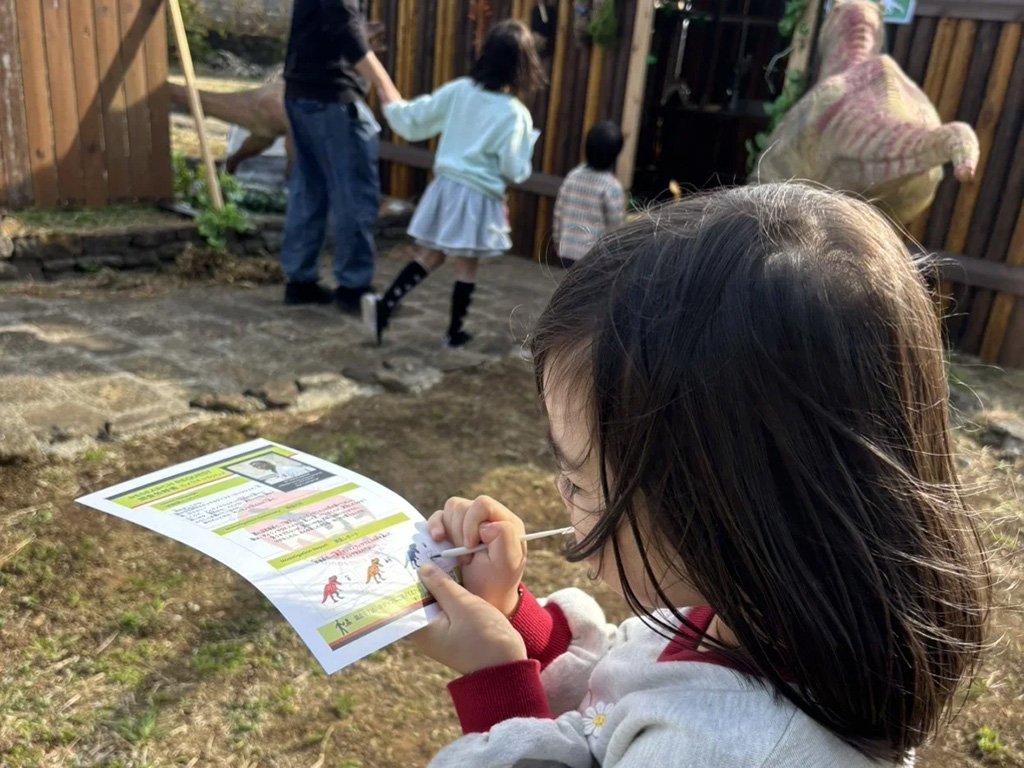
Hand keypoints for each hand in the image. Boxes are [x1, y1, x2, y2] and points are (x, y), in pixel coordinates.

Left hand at [410, 563, 526, 674]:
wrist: (508, 664)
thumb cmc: (485, 637)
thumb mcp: (463, 605)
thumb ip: (441, 585)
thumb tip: (422, 568)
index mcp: (421, 630)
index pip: (403, 602)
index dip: (402, 579)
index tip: (404, 557)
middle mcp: (426, 632)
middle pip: (416, 599)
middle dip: (419, 577)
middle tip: (419, 549)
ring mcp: (441, 631)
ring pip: (432, 600)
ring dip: (435, 582)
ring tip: (433, 554)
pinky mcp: (454, 628)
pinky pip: (445, 605)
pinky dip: (447, 591)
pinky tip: (451, 573)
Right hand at [427, 496, 525, 615]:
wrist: (482, 598)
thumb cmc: (495, 581)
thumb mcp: (506, 563)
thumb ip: (503, 537)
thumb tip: (486, 524)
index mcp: (504, 521)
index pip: (483, 504)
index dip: (472, 523)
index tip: (471, 547)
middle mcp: (487, 517)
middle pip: (463, 506)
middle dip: (459, 533)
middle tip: (465, 557)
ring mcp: (469, 522)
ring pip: (451, 509)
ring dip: (449, 532)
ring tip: (456, 555)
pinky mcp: (453, 529)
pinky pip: (438, 517)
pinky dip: (434, 527)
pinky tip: (437, 540)